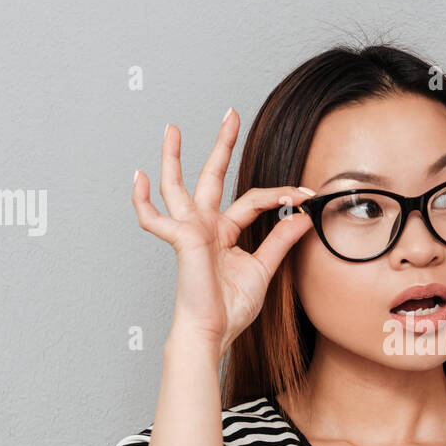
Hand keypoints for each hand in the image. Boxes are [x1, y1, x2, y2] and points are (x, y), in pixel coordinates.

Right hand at [131, 111, 315, 351]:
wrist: (214, 331)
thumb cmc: (230, 307)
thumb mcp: (263, 269)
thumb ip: (280, 240)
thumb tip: (301, 216)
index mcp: (224, 231)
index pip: (255, 200)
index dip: (282, 195)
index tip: (307, 196)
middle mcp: (205, 226)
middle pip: (213, 176)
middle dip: (222, 144)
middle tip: (231, 114)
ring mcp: (190, 231)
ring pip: (177, 186)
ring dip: (173, 156)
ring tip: (172, 128)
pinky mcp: (181, 240)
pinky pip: (155, 219)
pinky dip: (142, 201)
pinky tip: (138, 179)